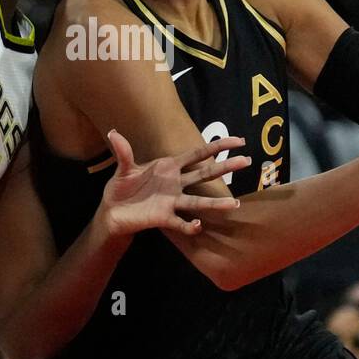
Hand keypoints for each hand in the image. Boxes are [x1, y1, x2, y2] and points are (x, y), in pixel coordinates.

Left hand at [99, 130, 249, 237]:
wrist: (112, 211)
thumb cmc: (122, 188)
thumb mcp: (123, 168)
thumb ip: (123, 152)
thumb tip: (113, 132)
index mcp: (169, 167)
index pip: (197, 154)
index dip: (217, 147)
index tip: (238, 141)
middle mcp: (175, 183)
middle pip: (205, 174)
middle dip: (225, 167)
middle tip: (246, 161)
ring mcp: (172, 201)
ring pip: (198, 201)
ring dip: (215, 203)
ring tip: (234, 204)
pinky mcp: (164, 218)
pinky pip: (180, 223)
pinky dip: (190, 226)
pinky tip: (198, 226)